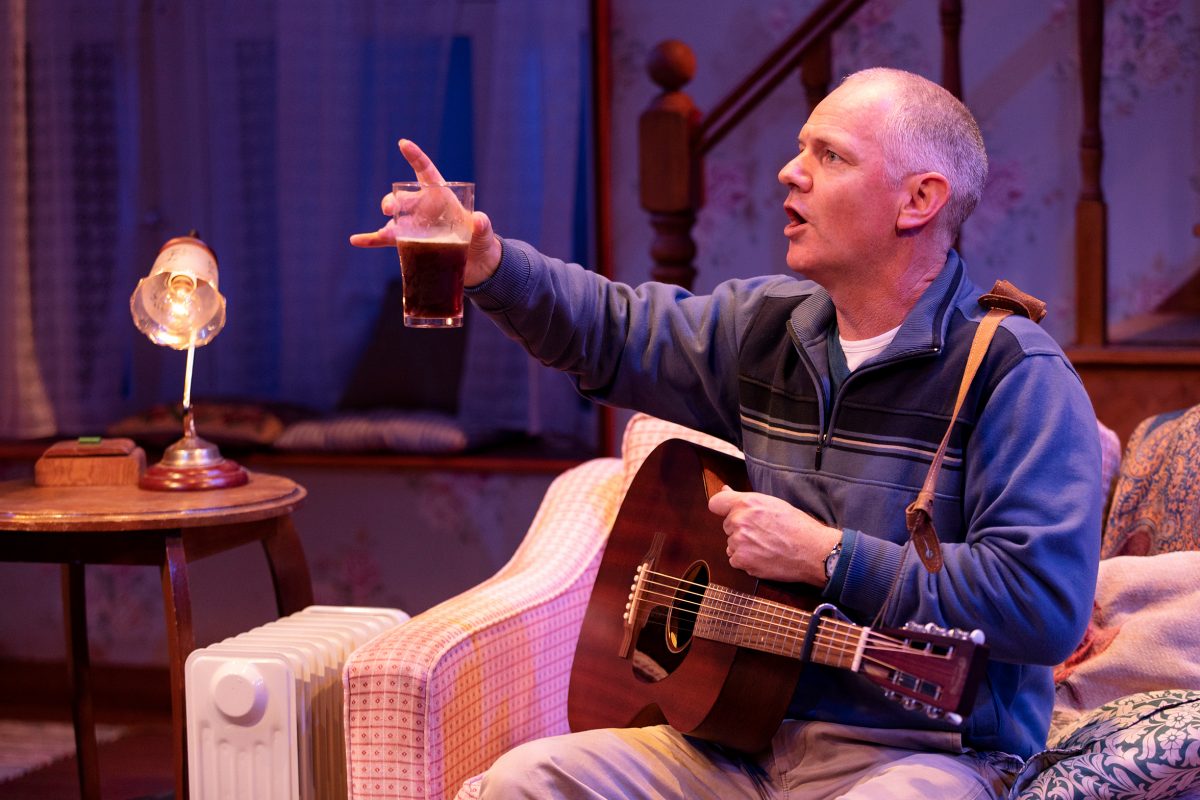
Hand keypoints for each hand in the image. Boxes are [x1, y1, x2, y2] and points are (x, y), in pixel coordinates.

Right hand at [349, 139, 501, 285]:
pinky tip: (356, 240)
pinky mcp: (410, 244)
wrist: (476, 264)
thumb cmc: (481, 242)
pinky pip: (387, 240)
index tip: (403, 143)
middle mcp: (424, 208)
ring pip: (394, 220)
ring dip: (387, 224)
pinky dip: (371, 240)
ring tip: (384, 231)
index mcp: (443, 197)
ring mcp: (415, 226)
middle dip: (394, 200)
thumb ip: (482, 226)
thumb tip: (479, 220)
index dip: (416, 157)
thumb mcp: (484, 234)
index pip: (427, 173)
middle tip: (389, 208)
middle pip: (405, 198)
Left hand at [707, 486, 840, 584]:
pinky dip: (746, 560)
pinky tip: (763, 557)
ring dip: (743, 546)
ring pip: (731, 543)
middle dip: (739, 529)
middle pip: (727, 526)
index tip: (729, 512)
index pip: (716, 503)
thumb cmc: (797, 526)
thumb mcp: (772, 503)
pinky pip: (735, 560)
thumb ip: (745, 499)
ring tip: (766, 546)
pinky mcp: (742, 561)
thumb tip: (725, 490)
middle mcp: (739, 521)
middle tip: (762, 532)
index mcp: (746, 503)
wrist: (813, 551)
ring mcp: (739, 542)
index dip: (723, 508)